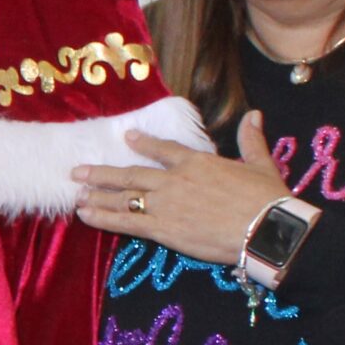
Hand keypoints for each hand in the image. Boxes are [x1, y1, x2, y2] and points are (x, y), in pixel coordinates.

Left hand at [75, 112, 289, 265]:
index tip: (127, 137)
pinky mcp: (163, 229)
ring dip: (97, 196)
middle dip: (102, 173)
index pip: (164, 149)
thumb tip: (254, 114)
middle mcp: (175, 180)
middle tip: (78, 172)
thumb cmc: (267, 199)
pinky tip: (86, 216)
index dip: (144, 143)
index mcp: (197, 162)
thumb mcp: (261, 164)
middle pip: (131, 175)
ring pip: (123, 197)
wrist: (266, 229)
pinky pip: (126, 222)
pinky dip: (104, 218)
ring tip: (76, 195)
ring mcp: (165, 204)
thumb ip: (251, 140)